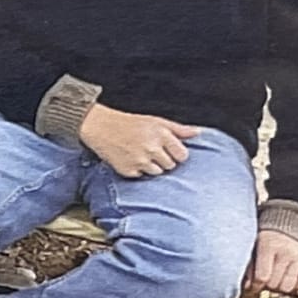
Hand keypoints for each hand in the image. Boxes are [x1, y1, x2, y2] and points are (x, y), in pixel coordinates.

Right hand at [77, 104, 199, 177]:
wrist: (100, 127)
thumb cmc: (129, 123)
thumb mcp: (156, 121)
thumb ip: (178, 129)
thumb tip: (198, 133)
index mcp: (161, 135)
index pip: (182, 155)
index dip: (177, 153)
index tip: (168, 150)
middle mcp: (151, 148)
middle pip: (171, 165)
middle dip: (163, 160)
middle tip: (151, 150)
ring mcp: (139, 160)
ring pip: (157, 172)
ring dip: (151, 166)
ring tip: (140, 154)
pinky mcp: (128, 170)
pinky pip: (141, 175)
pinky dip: (137, 169)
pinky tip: (130, 158)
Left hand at [246, 230, 297, 294]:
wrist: (287, 222)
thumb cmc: (266, 238)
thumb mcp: (254, 247)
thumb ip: (250, 266)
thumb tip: (248, 287)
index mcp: (268, 246)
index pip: (262, 277)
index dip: (255, 287)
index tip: (252, 288)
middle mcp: (286, 252)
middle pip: (274, 284)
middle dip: (266, 286)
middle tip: (264, 282)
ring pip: (288, 286)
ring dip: (280, 288)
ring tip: (276, 281)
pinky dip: (297, 285)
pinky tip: (288, 279)